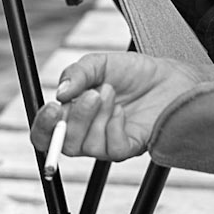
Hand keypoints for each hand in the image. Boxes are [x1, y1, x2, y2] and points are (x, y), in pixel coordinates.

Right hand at [31, 50, 202, 164]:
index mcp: (73, 115)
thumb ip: (76, 74)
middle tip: (93, 94)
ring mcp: (107, 143)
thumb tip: (60, 93)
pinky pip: (112, 150)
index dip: (44, 126)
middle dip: (76, 119)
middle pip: (65, 144)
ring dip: (99, 116)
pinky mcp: (128, 148)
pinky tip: (123, 111)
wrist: (170, 77)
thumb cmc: (134, 73)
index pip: (46, 133)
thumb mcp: (99, 63)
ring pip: (88, 147)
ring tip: (112, 93)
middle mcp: (87, 133)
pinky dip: (115, 126)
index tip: (53, 108)